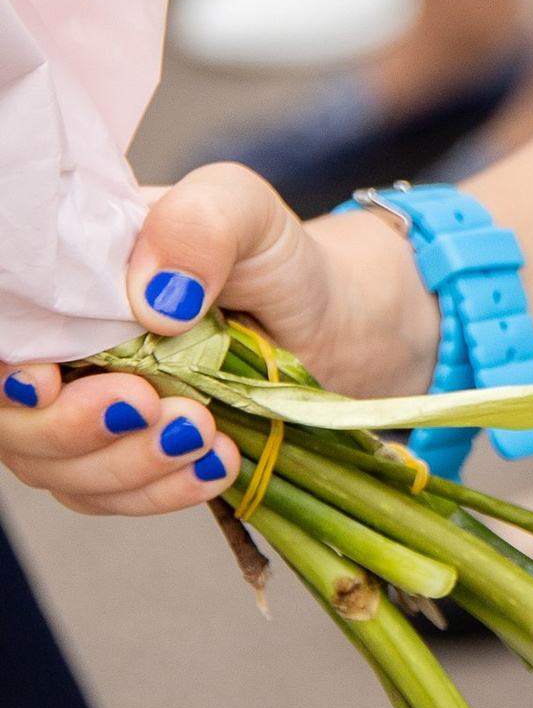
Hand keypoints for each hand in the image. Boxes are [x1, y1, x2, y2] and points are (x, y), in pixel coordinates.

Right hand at [0, 168, 436, 519]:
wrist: (325, 321)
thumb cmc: (270, 255)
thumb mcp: (242, 209)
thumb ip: (200, 224)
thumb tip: (154, 295)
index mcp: (65, 280)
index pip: (7, 335)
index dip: (6, 374)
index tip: (46, 381)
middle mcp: (61, 350)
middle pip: (13, 418)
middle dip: (67, 428)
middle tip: (149, 405)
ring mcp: (87, 411)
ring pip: (57, 469)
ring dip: (125, 465)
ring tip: (203, 430)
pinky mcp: (125, 460)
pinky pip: (113, 498)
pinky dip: (160, 491)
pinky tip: (214, 464)